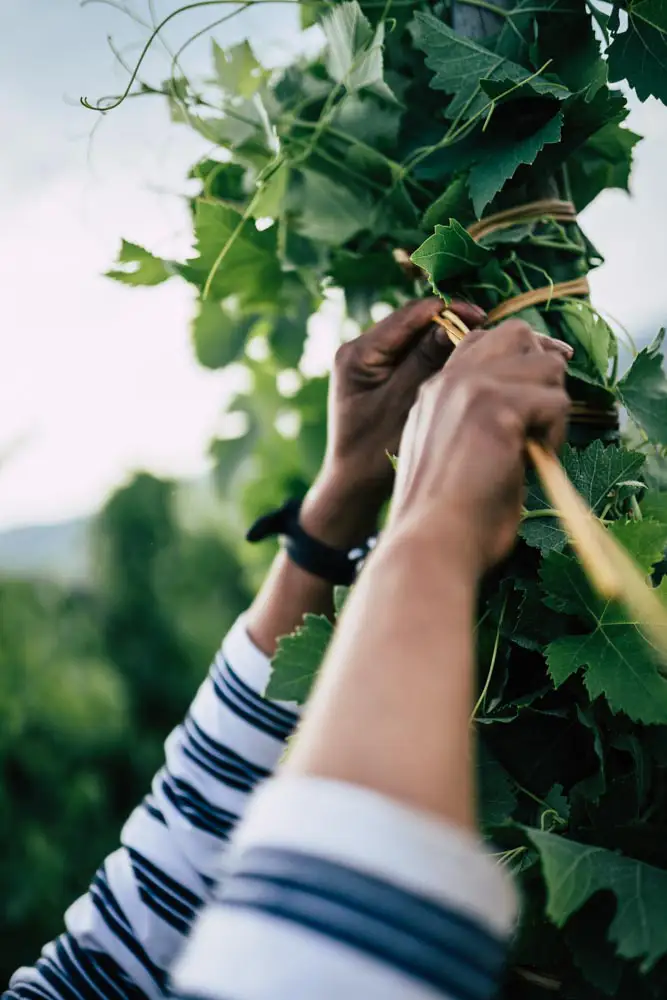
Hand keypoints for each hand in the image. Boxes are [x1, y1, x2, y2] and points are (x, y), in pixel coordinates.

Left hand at [301, 298, 485, 546]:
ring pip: (423, 339)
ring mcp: (375, 362)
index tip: (483, 318)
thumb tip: (457, 323)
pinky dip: (446, 359)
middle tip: (495, 332)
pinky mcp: (387, 376)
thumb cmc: (374, 454)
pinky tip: (476, 367)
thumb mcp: (404, 405)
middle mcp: (364, 349)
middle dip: (456, 325)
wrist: (354, 487)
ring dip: (454, 341)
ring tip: (493, 347)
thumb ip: (426, 363)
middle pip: (418, 323)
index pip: (410, 315)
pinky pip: (421, 357)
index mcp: (359, 353)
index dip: (450, 312)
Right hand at [389, 319, 572, 576]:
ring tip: (534, 448)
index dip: (516, 367)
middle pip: (517, 335)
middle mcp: (449, 381)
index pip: (483, 343)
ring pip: (546, 365)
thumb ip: (471, 421)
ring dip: (551, 407)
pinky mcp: (497, 409)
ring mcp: (471, 389)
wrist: (430, 544)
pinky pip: (555, 402)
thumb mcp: (449, 454)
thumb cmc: (444, 517)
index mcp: (434, 391)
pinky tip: (534, 461)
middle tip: (536, 422)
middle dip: (539, 373)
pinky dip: (556, 434)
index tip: (528, 409)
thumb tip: (524, 411)